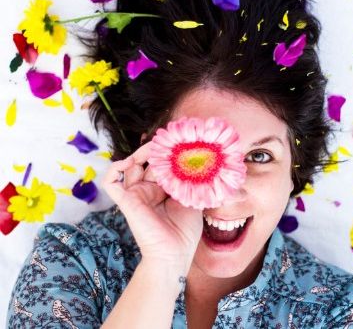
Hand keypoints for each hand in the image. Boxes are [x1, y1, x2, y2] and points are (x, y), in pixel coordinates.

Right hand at [101, 142, 202, 275]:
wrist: (174, 254)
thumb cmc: (184, 232)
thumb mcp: (193, 201)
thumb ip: (191, 182)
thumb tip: (197, 162)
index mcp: (163, 191)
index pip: (160, 166)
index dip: (166, 153)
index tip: (176, 141)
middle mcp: (148, 190)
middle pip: (146, 163)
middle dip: (156, 150)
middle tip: (167, 141)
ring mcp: (136, 195)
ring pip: (130, 167)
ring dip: (139, 154)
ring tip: (152, 148)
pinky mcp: (125, 201)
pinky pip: (111, 182)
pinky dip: (115, 169)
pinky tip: (128, 162)